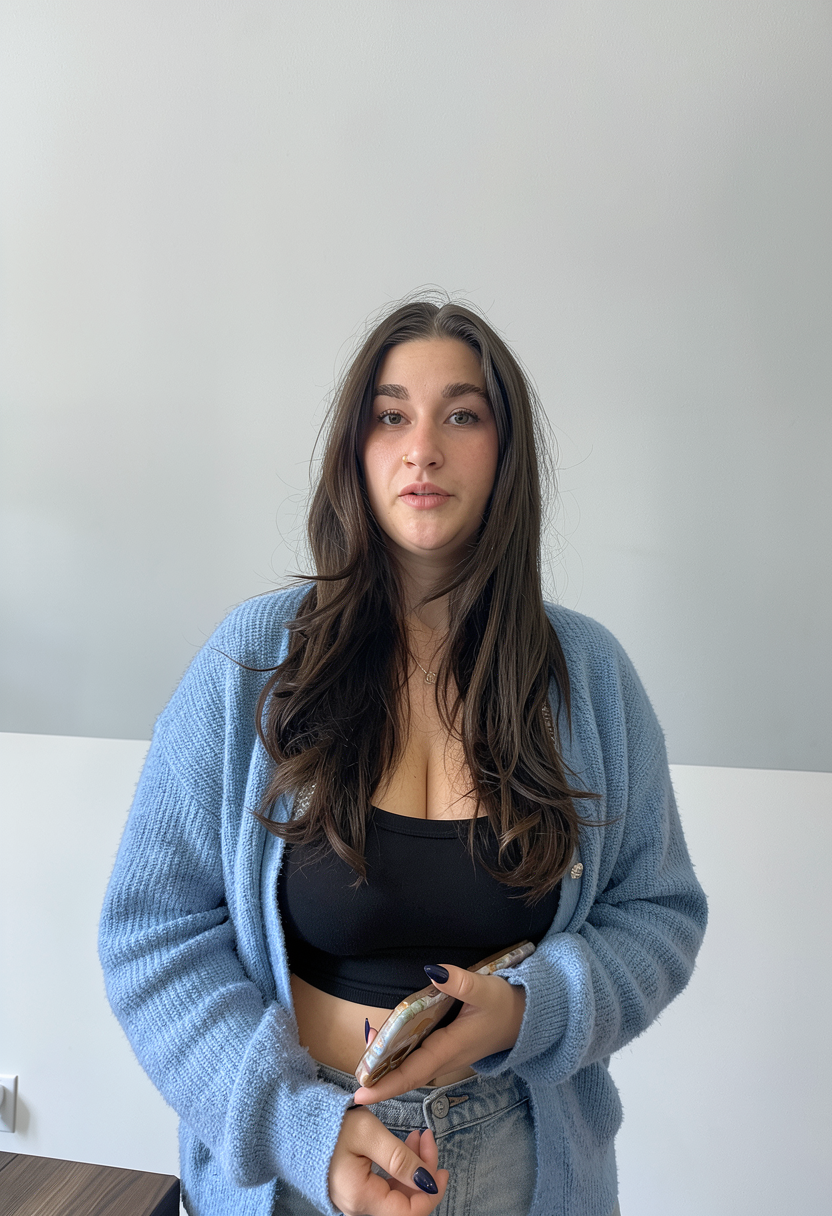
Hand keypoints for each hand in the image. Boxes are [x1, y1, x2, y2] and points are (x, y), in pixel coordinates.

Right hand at [328, 1105, 448, 1215]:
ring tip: (417, 1137)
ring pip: (397, 1194)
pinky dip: (399, 1169)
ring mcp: (356, 1200)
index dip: (431, 1193)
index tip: (443, 1169)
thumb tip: (429, 1181)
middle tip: (427, 1138)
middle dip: (424, 1173)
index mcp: (362, 1197)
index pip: (409, 1213)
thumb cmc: (330, 1126)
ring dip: (412, 1168)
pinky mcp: (355, 1190)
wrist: (297, 1124)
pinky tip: (404, 1146)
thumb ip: (400, 1158)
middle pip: (405, 1203)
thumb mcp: (369, 1134)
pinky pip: (385, 1188)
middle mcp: (358, 1206)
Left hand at [353, 964, 525, 1104]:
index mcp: (450, 1048)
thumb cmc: (505, 1005)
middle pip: (407, 1076)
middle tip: (355, 1076)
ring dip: (389, 1068)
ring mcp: (446, 1057)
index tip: (361, 1094)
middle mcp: (445, 1058)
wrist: (526, 1020)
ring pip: (412, 1069)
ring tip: (366, 1058)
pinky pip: (419, 1060)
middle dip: (380, 1079)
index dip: (385, 1084)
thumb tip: (432, 971)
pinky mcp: (448, 1050)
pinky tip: (389, 1044)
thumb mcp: (485, 989)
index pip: (412, 1072)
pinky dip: (401, 1057)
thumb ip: (460, 981)